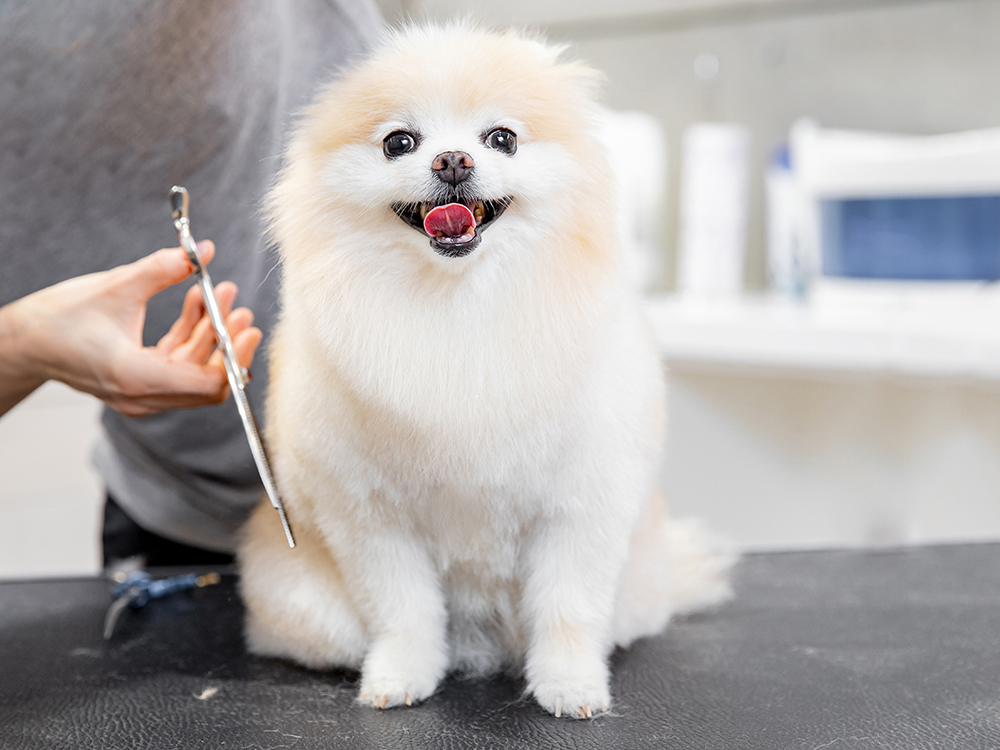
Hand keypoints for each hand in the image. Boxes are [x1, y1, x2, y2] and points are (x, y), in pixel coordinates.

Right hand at [0, 242, 261, 416]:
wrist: (24, 342)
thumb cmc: (59, 318)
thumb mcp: (115, 286)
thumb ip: (162, 269)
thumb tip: (202, 251)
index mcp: (136, 377)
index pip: (206, 384)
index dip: (234, 357)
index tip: (246, 327)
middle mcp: (141, 395)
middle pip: (205, 380)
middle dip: (226, 341)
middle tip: (239, 306)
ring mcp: (141, 394)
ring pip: (193, 370)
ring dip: (210, 333)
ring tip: (222, 292)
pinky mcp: (139, 383)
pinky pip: (177, 363)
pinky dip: (190, 335)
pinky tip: (198, 303)